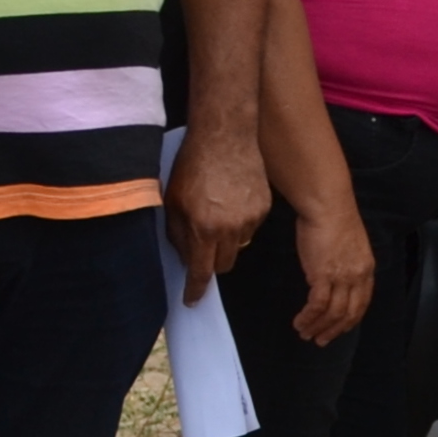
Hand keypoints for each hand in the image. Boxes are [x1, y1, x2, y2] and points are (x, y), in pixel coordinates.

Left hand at [170, 126, 271, 299]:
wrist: (225, 135)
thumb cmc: (192, 166)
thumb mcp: (172, 202)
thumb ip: (177, 235)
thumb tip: (184, 258)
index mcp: (203, 228)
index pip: (201, 272)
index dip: (195, 290)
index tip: (191, 300)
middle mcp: (229, 228)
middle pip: (224, 264)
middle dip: (212, 261)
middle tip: (202, 245)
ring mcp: (251, 218)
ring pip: (238, 246)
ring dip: (226, 241)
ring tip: (217, 216)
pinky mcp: (264, 207)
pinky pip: (251, 228)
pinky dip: (240, 223)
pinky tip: (232, 202)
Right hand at [290, 196, 375, 343]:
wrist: (328, 206)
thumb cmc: (334, 220)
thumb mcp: (348, 246)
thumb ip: (344, 265)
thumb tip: (331, 279)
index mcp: (366, 269)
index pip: (362, 302)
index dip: (350, 320)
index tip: (339, 330)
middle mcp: (358, 276)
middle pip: (349, 313)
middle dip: (334, 330)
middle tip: (320, 341)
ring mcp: (342, 277)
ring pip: (333, 313)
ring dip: (317, 327)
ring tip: (304, 333)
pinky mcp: (323, 275)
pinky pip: (317, 305)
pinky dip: (308, 317)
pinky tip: (299, 321)